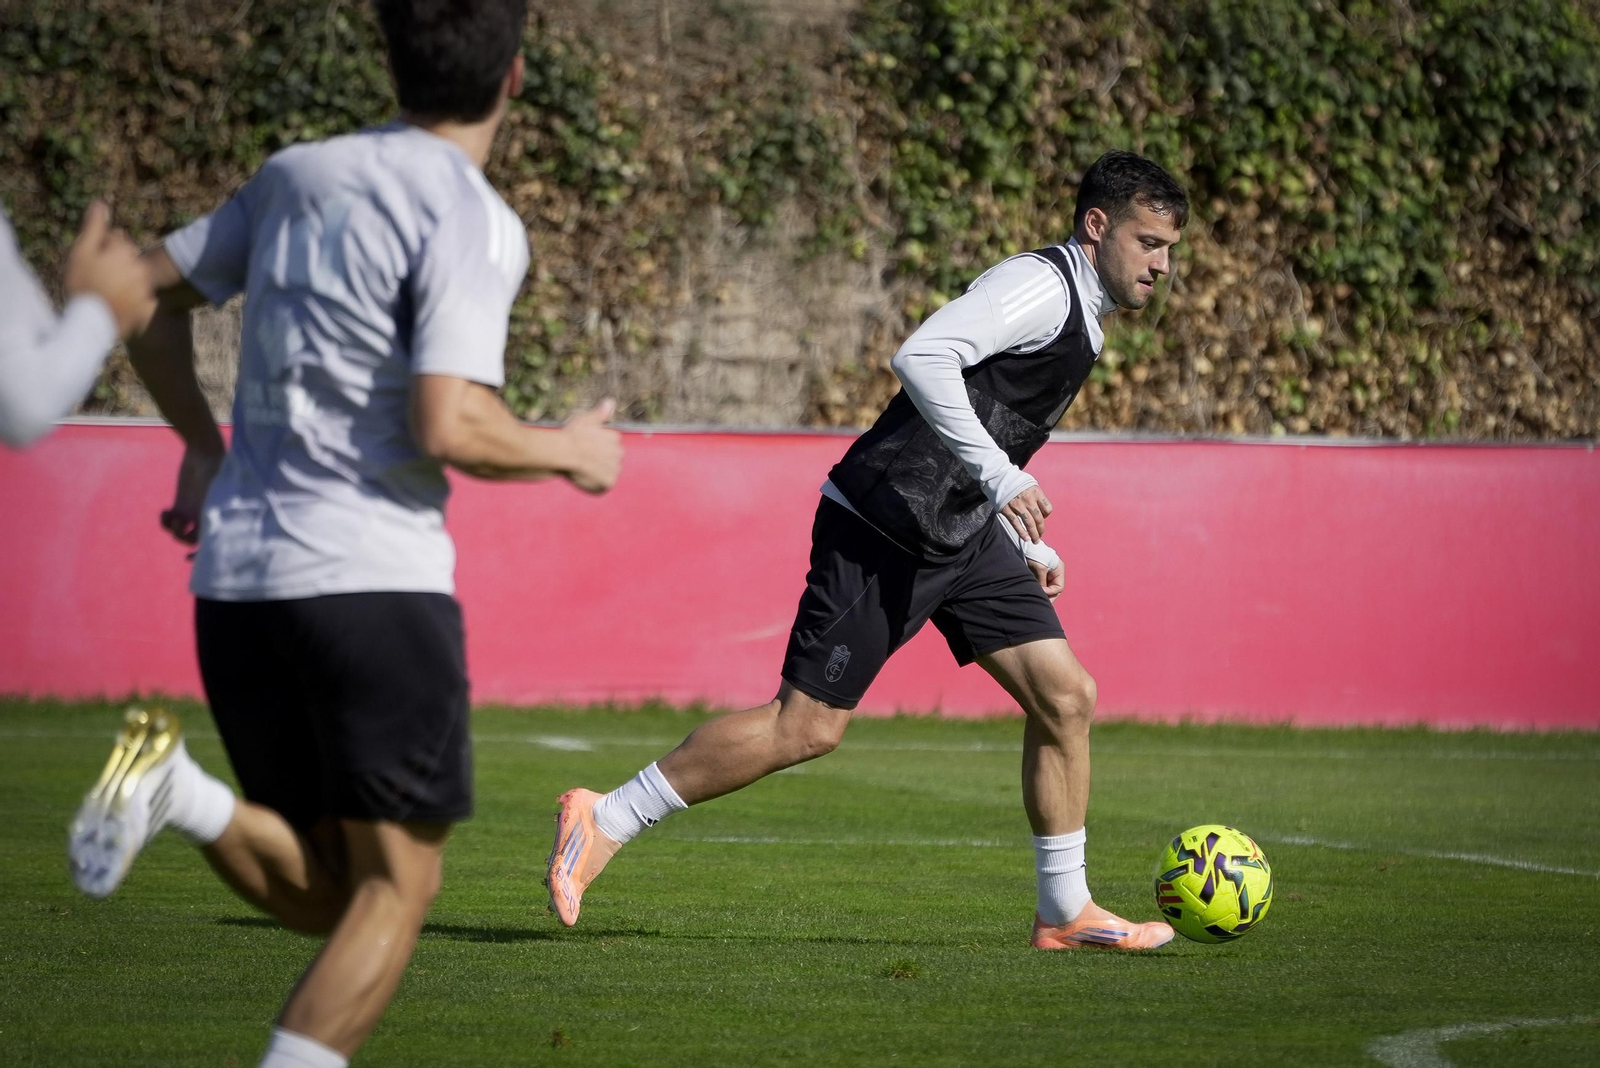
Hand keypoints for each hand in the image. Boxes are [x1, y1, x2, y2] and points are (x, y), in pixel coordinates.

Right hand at [62, 201, 154, 338]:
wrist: (93, 323)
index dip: (100, 246)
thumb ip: (94, 226)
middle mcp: (141, 265)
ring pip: (132, 274)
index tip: (90, 259)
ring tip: (104, 290)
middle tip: (96, 276)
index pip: (115, 238)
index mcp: (126, 250)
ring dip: (122, 278)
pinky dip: (131, 296)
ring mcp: (146, 286)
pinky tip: (116, 302)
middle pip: (126, 256)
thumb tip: (101, 203)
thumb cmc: (83, 284)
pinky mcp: (148, 305)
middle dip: (114, 260)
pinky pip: (139, 294)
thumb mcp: (82, 251)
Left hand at [160, 445, 222, 544]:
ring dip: (171, 529)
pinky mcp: (181, 502)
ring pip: (179, 531)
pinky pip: (171, 519)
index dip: (203, 553)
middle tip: (177, 528)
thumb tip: (208, 526)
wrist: (204, 449)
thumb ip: (213, 506)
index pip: (213, 540)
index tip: (190, 557)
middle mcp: (205, 516)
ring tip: (169, 516)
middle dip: (183, 539)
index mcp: (217, 515)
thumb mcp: (217, 488)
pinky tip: (165, 511)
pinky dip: (165, 520)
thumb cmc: (216, 466)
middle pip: (194, 539)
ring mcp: (192, 510)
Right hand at [561, 397, 622, 494]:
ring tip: (583, 468)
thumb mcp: (585, 420)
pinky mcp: (608, 483)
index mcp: (615, 438)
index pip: (610, 443)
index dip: (595, 445)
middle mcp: (619, 453)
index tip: (584, 446)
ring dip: (599, 472)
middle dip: (600, 459)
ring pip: (608, 472)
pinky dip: (596, 484)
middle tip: (583, 458)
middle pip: (612, 458)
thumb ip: (600, 413)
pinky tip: (584, 478)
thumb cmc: (571, 435)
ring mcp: (614, 469)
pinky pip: (604, 485)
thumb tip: (611, 401)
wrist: (563, 454)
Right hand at [1000, 485, 1052, 542]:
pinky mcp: (1007, 509)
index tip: (1043, 519)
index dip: (1046, 516)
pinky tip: (1025, 538)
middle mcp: (1028, 499)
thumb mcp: (1031, 483)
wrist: (999, 476)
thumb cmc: (1016, 480)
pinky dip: (1022, 532)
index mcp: (1036, 492)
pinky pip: (1016, 523)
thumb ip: (1037, 495)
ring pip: (1029, 523)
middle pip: (1039, 519)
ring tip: (1035, 540)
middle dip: (1041, 529)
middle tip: (1040, 535)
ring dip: (1033, 534)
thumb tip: (1040, 510)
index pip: (1048, 509)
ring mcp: (1017, 505)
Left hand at [1027, 558, 1064, 601]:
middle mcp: (1055, 574)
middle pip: (1054, 590)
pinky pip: (1041, 587)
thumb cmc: (1035, 554)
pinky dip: (1039, 591)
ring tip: (1036, 601)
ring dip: (1043, 595)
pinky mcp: (1040, 576)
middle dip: (1048, 597)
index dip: (1051, 592)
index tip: (1041, 592)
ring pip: (1048, 590)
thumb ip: (1042, 581)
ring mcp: (1048, 575)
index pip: (1059, 587)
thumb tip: (1041, 593)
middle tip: (1040, 604)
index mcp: (1059, 571)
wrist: (1026, 546)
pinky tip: (1034, 595)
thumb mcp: (1040, 568)